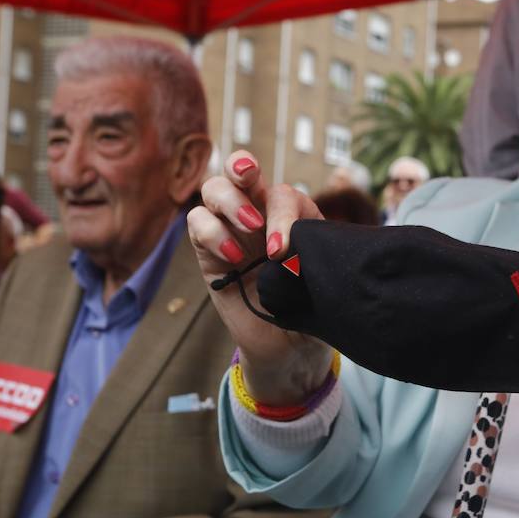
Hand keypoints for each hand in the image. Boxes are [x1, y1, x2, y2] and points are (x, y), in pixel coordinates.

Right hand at [187, 151, 332, 403]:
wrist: (290, 348)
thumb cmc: (312, 309)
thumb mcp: (321, 283)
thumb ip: (310, 261)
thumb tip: (291, 250)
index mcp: (292, 215)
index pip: (282, 193)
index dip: (283, 213)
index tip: (284, 250)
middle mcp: (258, 215)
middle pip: (240, 169)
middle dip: (242, 169)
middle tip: (254, 194)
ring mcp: (230, 230)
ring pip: (213, 188)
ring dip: (228, 202)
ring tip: (247, 233)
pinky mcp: (208, 252)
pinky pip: (197, 222)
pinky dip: (211, 232)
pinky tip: (232, 257)